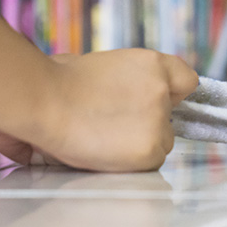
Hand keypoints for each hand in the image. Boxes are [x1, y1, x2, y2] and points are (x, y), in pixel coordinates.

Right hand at [0, 49, 197, 171]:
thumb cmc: (57, 81)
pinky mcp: (151, 149)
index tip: (159, 103)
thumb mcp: (104, 65)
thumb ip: (130, 80)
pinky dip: (131, 162)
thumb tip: (130, 97)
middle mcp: (162, 90)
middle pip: (170, 118)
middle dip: (147, 124)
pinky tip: (105, 151)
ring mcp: (159, 121)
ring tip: (102, 138)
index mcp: (153, 64)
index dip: (171, 94)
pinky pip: (150, 162)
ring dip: (139, 145)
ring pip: (161, 143)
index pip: (186, 81)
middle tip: (112, 124)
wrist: (41, 101)